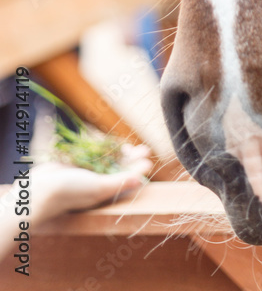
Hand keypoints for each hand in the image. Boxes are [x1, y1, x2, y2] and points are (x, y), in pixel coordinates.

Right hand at [29, 144, 151, 223]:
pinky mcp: (74, 164)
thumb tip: (141, 180)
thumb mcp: (98, 187)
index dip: (137, 170)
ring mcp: (84, 174)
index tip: (149, 161)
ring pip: (106, 160)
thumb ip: (119, 183)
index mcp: (103, 193)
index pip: (125, 180)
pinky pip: (91, 154)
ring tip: (129, 146)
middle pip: (118, 169)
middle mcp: (95, 184)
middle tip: (145, 149)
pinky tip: (109, 142)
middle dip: (132, 159)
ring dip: (118, 152)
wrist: (37, 189)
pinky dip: (101, 148)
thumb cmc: (69, 192)